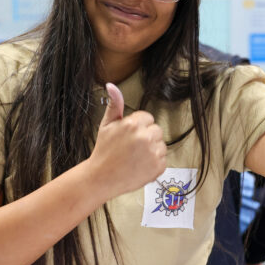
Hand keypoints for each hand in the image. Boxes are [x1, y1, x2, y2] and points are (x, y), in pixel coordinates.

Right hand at [88, 83, 166, 200]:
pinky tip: (140, 165)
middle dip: (146, 137)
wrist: (101, 177)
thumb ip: (114, 105)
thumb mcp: (106, 125)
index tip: (128, 137)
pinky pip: (163, 159)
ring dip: (152, 150)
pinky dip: (154, 163)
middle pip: (156, 130)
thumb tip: (112, 86)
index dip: (138, 127)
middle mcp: (145, 137)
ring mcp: (153, 152)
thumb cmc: (104, 151)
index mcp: (134, 124)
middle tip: (131, 148)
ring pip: (161, 145)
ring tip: (135, 157)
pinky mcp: (159, 166)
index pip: (148, 118)